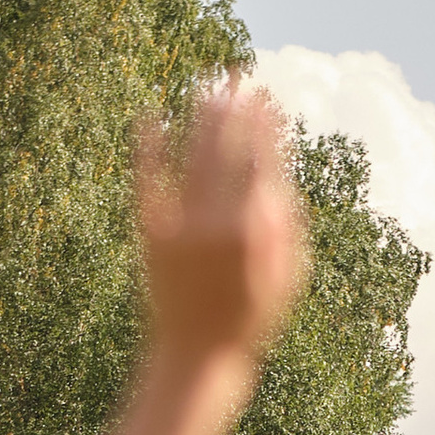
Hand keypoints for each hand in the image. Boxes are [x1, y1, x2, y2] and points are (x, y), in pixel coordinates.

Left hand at [134, 79, 309, 372]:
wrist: (196, 357)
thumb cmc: (249, 320)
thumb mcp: (286, 278)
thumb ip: (285, 226)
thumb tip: (281, 178)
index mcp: (257, 229)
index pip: (263, 161)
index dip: (264, 126)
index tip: (265, 98)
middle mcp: (219, 221)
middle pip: (227, 149)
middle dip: (232, 110)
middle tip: (234, 77)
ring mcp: (183, 225)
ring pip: (192, 156)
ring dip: (198, 118)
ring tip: (202, 88)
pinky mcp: (152, 234)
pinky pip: (149, 179)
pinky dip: (148, 145)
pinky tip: (148, 115)